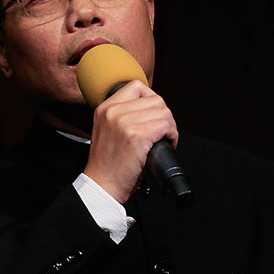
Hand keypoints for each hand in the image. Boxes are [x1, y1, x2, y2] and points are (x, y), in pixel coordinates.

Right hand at [83, 80, 177, 203]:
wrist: (101, 186)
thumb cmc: (107, 165)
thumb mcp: (106, 131)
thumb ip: (121, 116)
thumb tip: (149, 110)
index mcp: (105, 108)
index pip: (136, 87)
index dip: (152, 100)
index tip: (154, 116)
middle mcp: (113, 112)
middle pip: (155, 100)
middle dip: (164, 116)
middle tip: (162, 132)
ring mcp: (125, 122)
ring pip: (164, 112)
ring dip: (170, 127)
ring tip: (164, 139)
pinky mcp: (137, 136)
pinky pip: (166, 126)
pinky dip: (172, 135)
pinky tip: (167, 144)